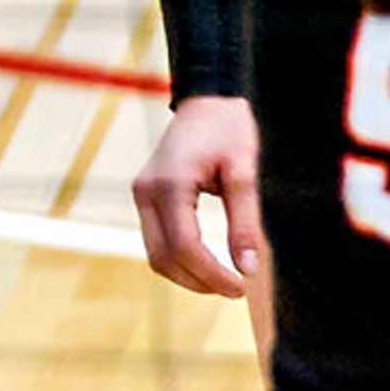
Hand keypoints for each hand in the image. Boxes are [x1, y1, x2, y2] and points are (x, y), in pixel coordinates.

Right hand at [131, 96, 262, 296]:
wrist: (207, 101)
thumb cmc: (229, 130)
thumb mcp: (245, 173)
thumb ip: (245, 221)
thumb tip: (248, 268)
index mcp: (169, 185)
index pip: (184, 247)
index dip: (212, 275)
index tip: (240, 288)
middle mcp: (146, 192)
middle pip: (163, 258)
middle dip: (198, 281)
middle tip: (236, 289)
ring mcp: (141, 195)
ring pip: (155, 254)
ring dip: (187, 275)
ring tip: (224, 281)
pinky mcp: (146, 197)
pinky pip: (156, 240)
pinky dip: (179, 258)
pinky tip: (208, 264)